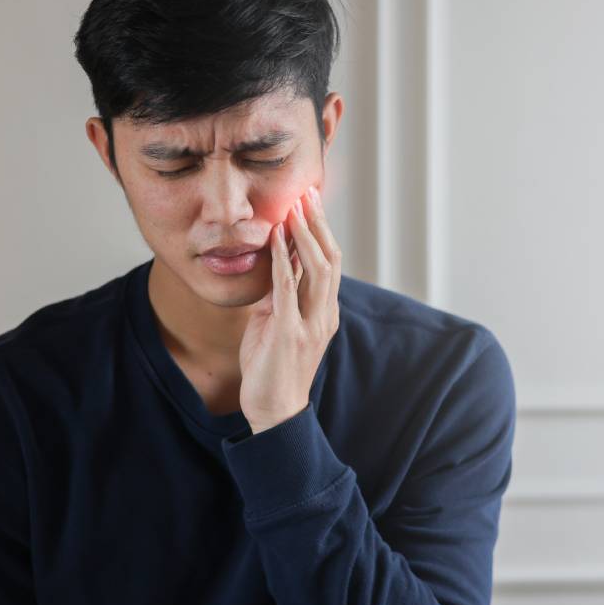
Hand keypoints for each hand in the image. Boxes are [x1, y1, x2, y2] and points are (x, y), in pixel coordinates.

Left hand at [239, 184, 341, 432]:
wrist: (275, 411)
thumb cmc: (273, 368)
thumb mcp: (278, 324)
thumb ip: (281, 297)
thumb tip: (274, 265)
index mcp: (325, 311)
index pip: (330, 262)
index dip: (322, 230)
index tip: (310, 202)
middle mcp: (325, 314)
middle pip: (329, 258)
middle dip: (318, 223)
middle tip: (306, 193)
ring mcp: (310, 324)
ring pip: (317, 269)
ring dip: (304, 234)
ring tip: (294, 208)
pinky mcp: (290, 334)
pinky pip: (288, 290)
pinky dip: (282, 261)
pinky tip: (274, 239)